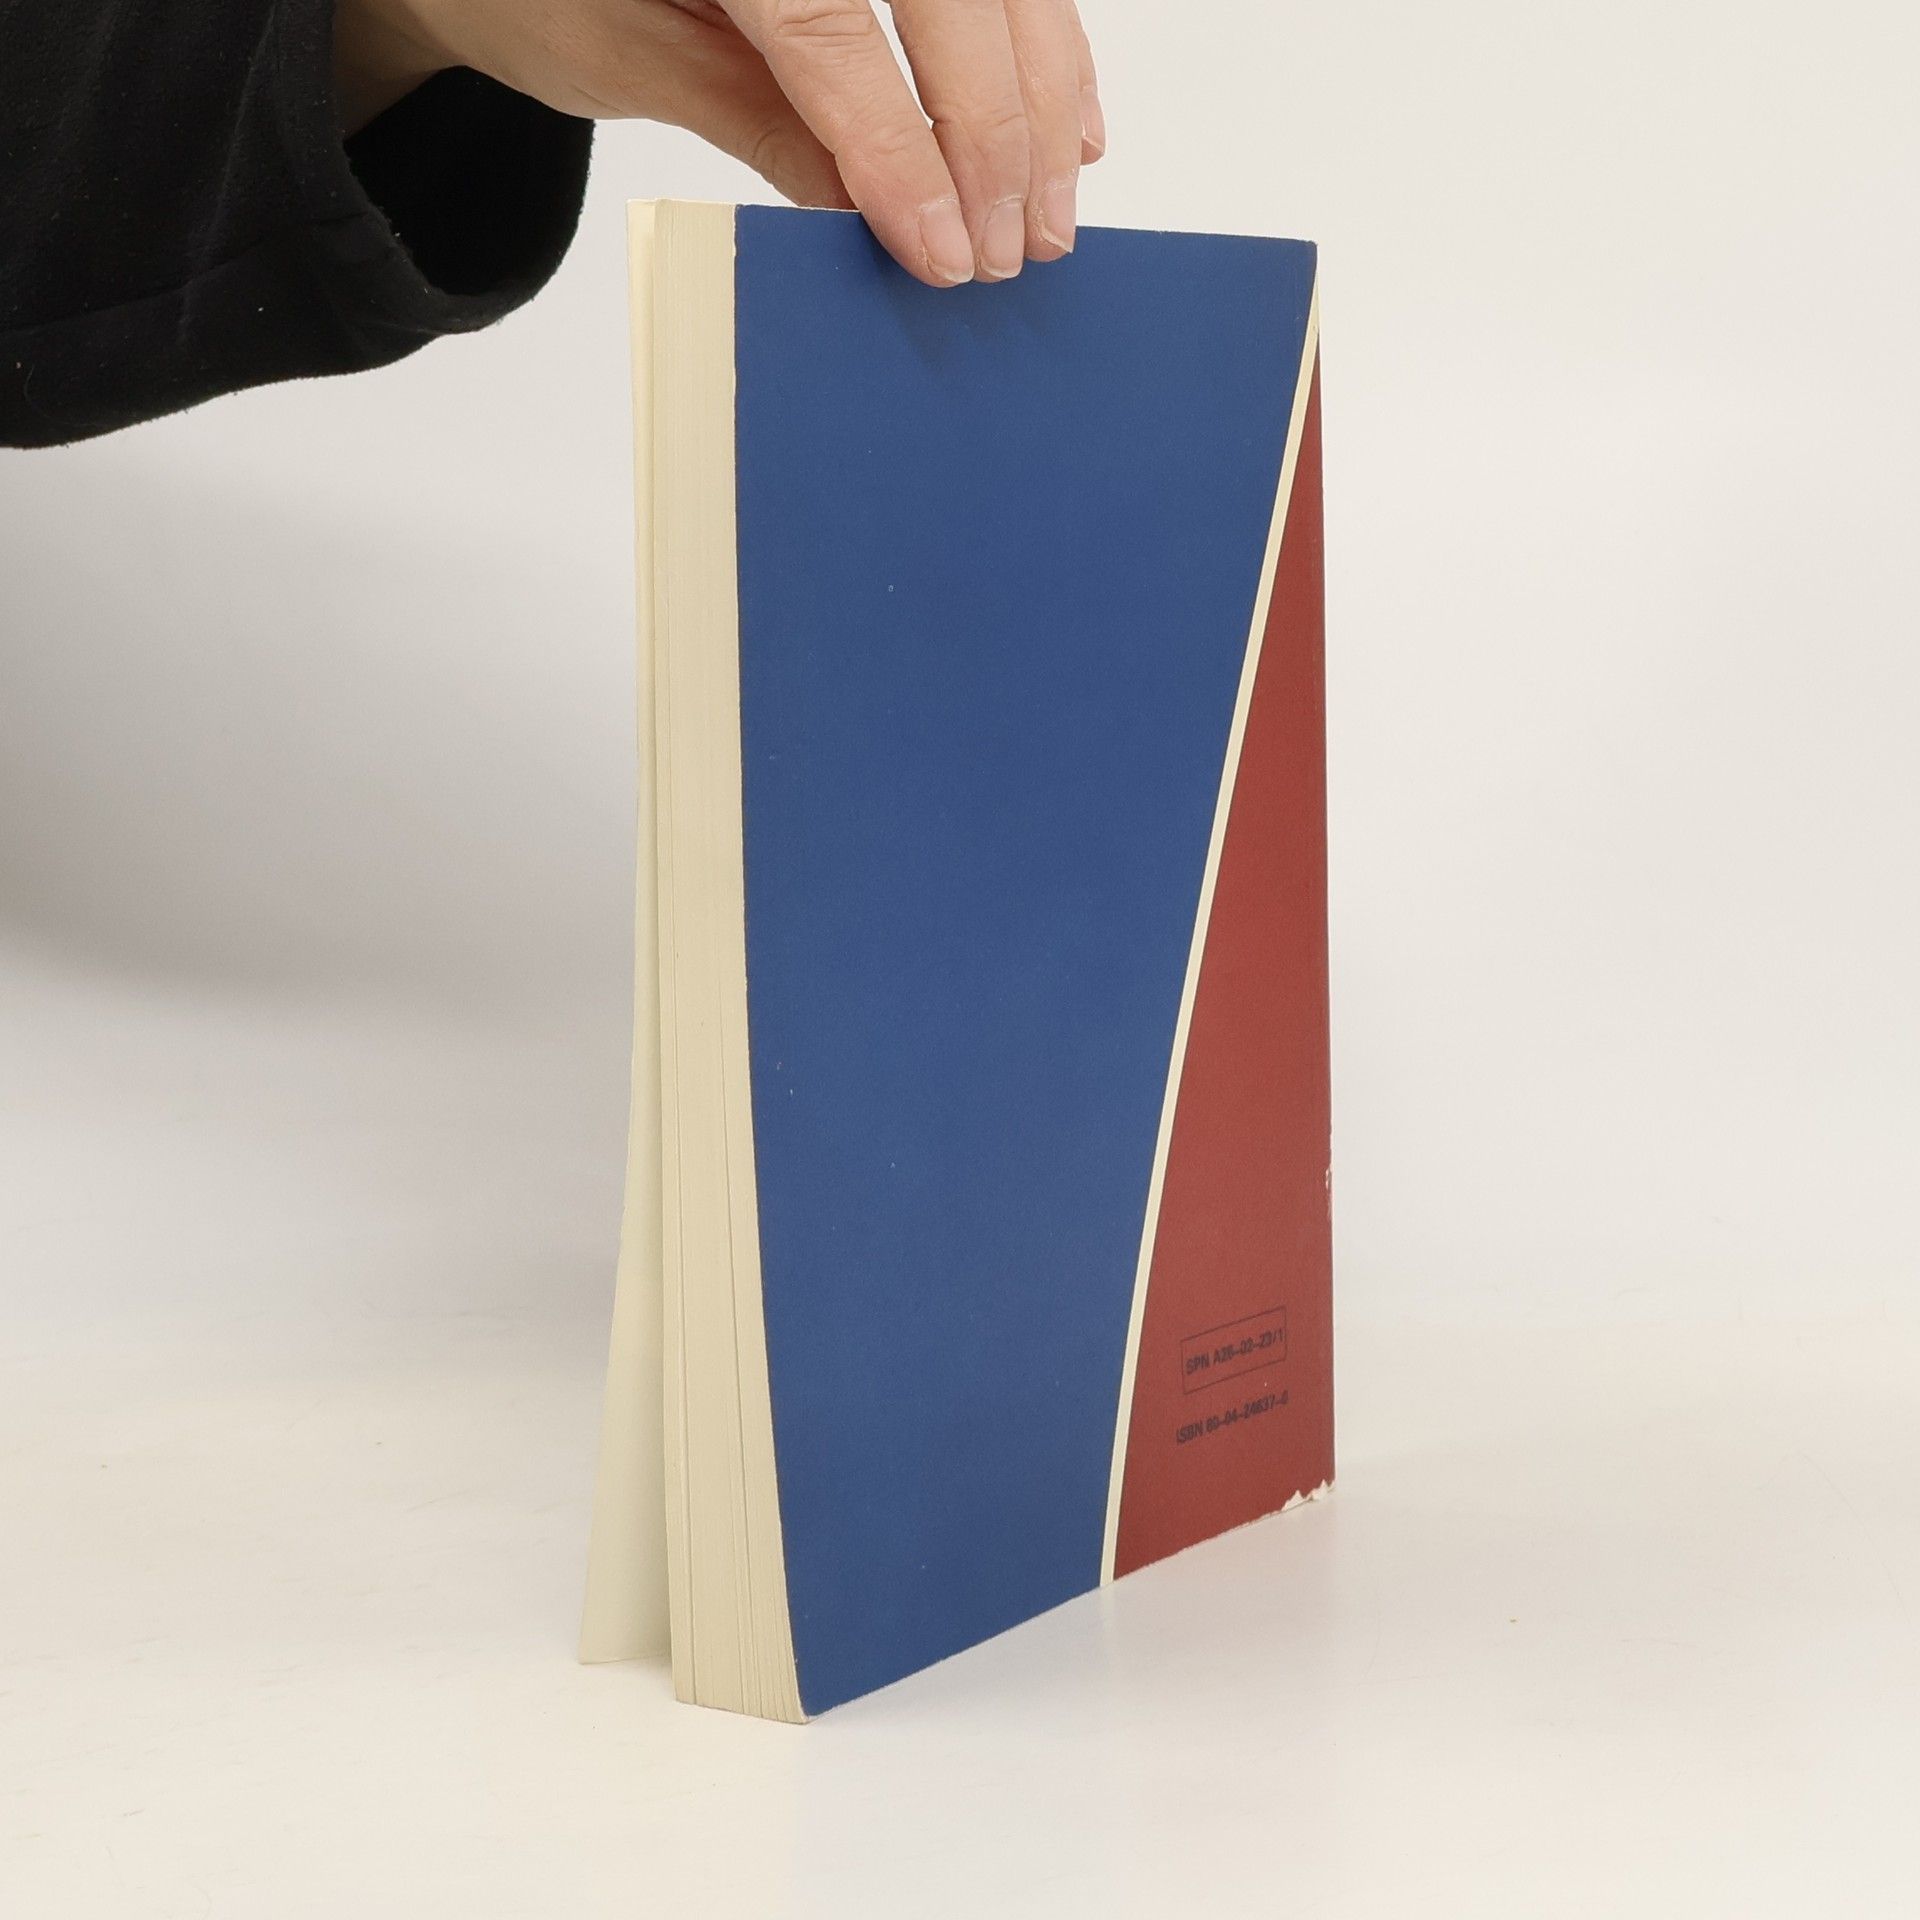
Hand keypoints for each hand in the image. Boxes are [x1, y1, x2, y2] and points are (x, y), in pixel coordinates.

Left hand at [332, 0, 1106, 287]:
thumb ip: (755, 117)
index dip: (901, 149)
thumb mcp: (624, 55)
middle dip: (992, 135)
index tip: (946, 249)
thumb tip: (868, 211)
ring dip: (1040, 98)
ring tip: (1051, 210)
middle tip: (1013, 250)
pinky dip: (1042, 47)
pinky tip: (1066, 124)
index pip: (832, 31)